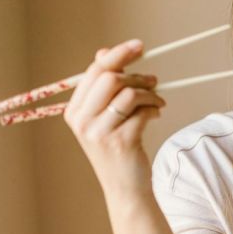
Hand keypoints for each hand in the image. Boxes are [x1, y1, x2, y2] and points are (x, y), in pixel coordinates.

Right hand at [63, 39, 165, 195]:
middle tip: (154, 80)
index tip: (139, 46)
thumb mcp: (104, 116)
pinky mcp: (121, 143)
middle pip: (110, 79)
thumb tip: (104, 52)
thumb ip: (103, 86)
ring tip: (158, 100)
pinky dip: (155, 108)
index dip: (118, 55)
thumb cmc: (117, 146)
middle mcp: (82, 121)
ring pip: (129, 94)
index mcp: (74, 111)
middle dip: (137, 75)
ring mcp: (100, 133)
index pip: (95, 71)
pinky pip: (143, 112)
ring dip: (150, 93)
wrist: (124, 187)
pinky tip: (157, 114)